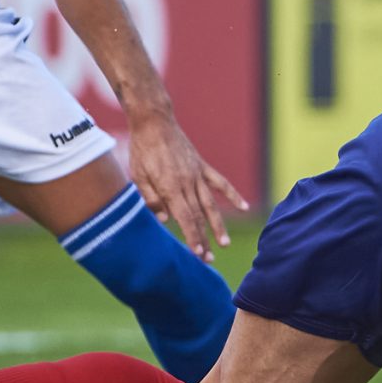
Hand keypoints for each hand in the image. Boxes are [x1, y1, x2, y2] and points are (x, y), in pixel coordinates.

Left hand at [123, 110, 248, 260]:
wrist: (155, 122)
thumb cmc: (142, 149)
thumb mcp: (138, 175)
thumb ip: (150, 198)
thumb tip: (164, 219)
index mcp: (170, 187)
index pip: (185, 218)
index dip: (193, 237)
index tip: (199, 255)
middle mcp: (187, 183)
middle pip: (198, 216)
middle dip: (204, 240)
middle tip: (209, 260)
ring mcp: (197, 174)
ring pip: (210, 204)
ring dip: (218, 226)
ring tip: (224, 243)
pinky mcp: (202, 166)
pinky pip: (220, 183)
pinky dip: (233, 195)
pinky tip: (244, 207)